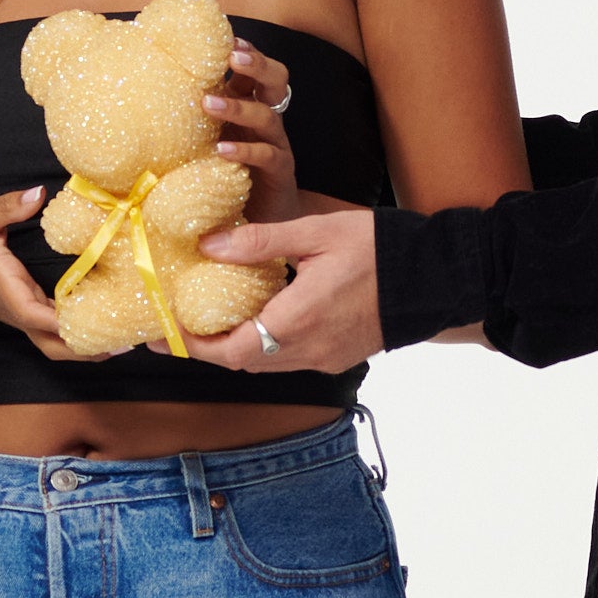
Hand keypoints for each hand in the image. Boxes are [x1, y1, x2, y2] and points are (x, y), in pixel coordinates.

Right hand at [0, 187, 108, 362]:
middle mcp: (20, 310)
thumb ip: (4, 207)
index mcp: (7, 288)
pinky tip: (109, 329)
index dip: (61, 321)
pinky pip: (57, 335)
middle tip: (123, 341)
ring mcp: (26, 318)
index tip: (93, 319)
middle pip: (52, 344)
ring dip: (87, 350)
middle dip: (85, 349)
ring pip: (56, 346)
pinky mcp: (33, 317)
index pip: (33, 313)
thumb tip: (37, 195)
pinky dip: (82, 338)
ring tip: (124, 341)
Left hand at [179, 209, 382, 374]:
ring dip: (234, 348)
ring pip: (264, 364)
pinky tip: (257, 320)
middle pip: (241, 363)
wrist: (435, 276)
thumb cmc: (378, 249)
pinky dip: (263, 346)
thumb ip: (261, 241)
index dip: (191, 345)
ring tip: (208, 323)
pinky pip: (288, 360)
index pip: (229, 350)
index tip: (162, 333)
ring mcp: (325, 357)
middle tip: (174, 328)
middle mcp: (308, 349)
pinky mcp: (338, 357)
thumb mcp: (317, 233)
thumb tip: (210, 244)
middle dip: (205, 349)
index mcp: (297, 319)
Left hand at [204, 39, 299, 226]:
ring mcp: (276, 144)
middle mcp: (266, 120)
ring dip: (238, 106)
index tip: (227, 37)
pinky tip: (222, 149)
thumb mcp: (207, 140)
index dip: (246, 51)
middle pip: (274, 81)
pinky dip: (244, 150)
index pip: (255, 70)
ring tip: (209, 103)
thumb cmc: (228, 175)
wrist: (263, 223)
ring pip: (267, 115)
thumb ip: (192, 119)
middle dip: (256, 64)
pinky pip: (266, 155)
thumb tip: (142, 98)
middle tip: (233, 56)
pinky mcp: (279, 172)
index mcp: (250, 106)